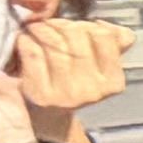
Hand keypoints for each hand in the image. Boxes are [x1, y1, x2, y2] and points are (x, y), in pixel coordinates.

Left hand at [14, 11, 126, 142]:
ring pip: (53, 43)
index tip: (76, 27)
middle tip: (51, 26)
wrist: (48, 117)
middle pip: (76, 36)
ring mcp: (65, 94)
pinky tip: (25, 42)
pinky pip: (33, 52)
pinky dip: (25, 41)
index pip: (102, 36)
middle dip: (60, 25)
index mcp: (112, 82)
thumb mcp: (99, 66)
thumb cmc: (73, 83)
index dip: (86, 24)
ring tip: (37, 31)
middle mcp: (92, 90)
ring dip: (40, 30)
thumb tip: (117, 30)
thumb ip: (113, 45)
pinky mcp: (39, 94)